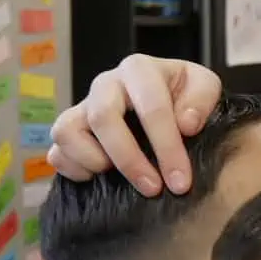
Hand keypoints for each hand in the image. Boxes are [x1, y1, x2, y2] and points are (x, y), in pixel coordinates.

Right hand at [47, 55, 222, 194]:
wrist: (165, 102)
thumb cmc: (183, 96)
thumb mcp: (204, 86)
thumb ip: (202, 98)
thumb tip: (186, 124)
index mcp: (139, 70)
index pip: (151, 106)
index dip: (166, 146)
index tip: (180, 181)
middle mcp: (105, 85)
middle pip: (103, 117)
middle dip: (129, 159)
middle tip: (153, 189)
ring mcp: (82, 108)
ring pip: (68, 131)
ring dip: (94, 161)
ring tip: (118, 177)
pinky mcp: (68, 132)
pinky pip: (56, 151)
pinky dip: (74, 169)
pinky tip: (98, 179)